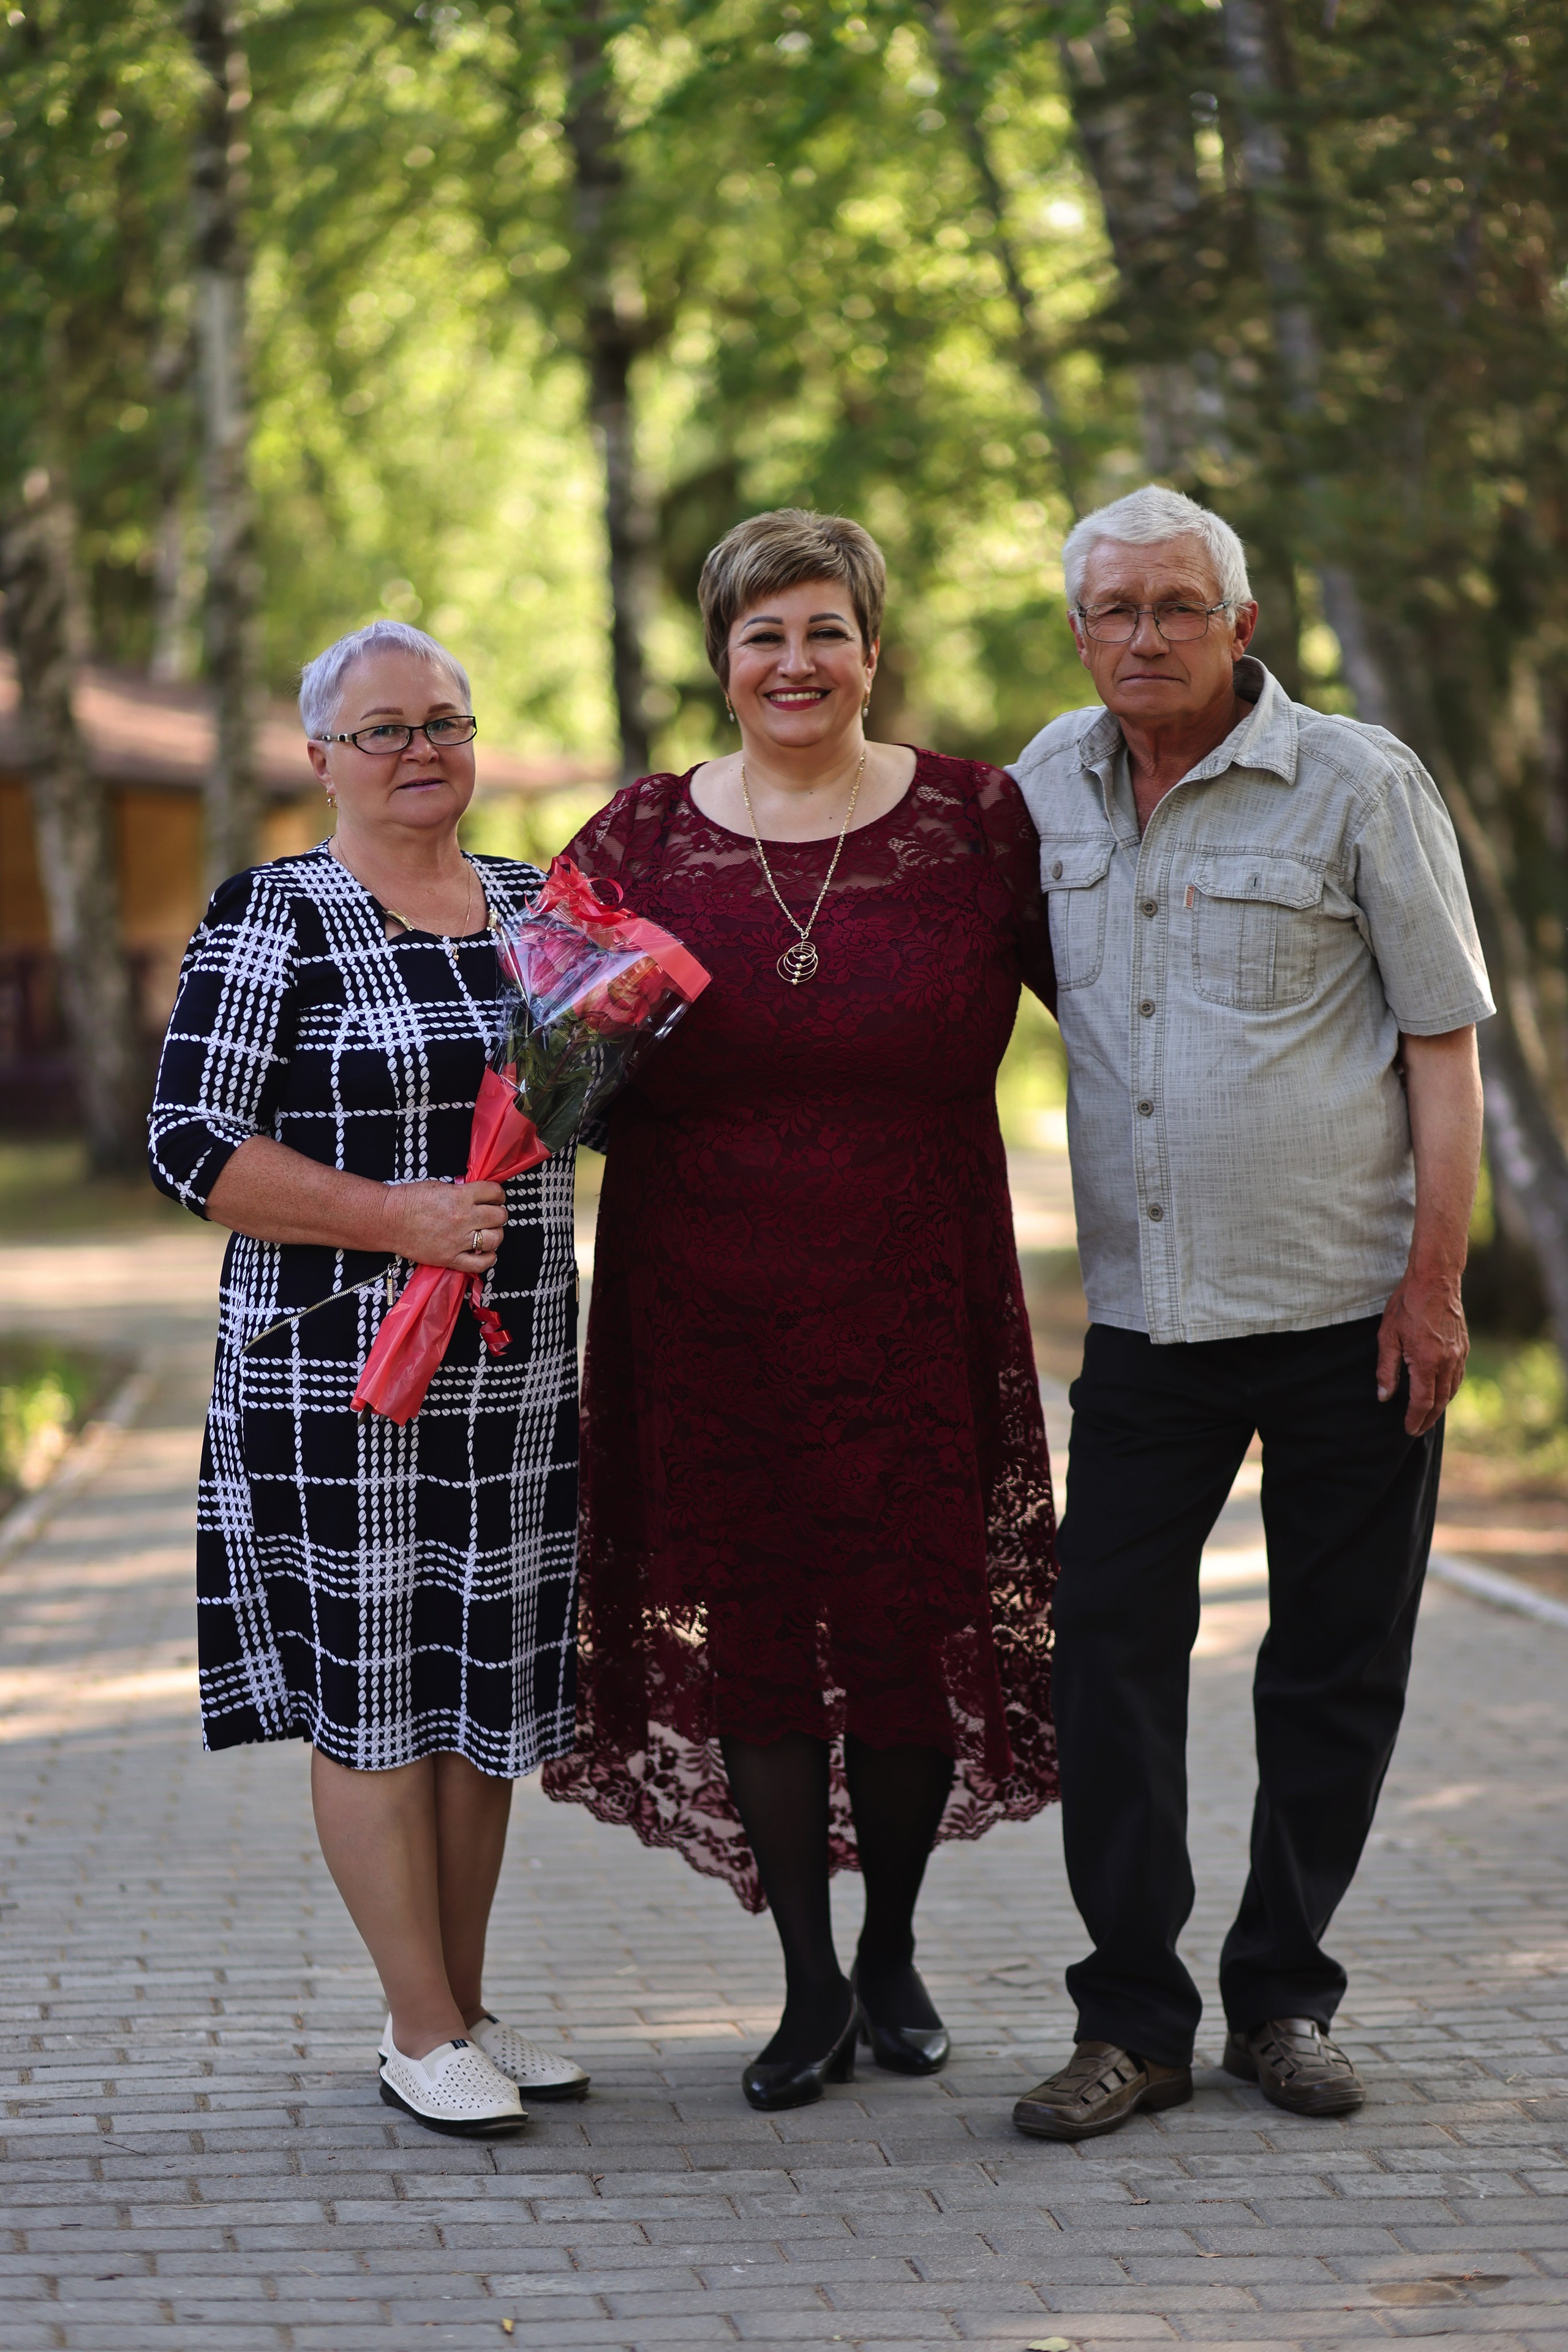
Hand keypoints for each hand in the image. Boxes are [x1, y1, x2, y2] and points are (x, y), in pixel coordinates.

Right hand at [382, 1179, 506, 1273]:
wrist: (387, 1220)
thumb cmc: (408, 1200)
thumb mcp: (440, 1186)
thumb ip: (462, 1192)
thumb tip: (477, 1196)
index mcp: (460, 1196)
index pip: (494, 1192)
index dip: (497, 1194)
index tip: (494, 1197)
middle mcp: (463, 1218)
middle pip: (499, 1216)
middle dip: (498, 1213)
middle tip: (491, 1214)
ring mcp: (458, 1240)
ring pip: (495, 1239)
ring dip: (496, 1235)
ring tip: (488, 1232)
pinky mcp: (450, 1258)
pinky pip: (481, 1263)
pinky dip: (489, 1258)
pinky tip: (485, 1252)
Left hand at [1375, 1263, 1468, 1435]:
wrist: (1435, 1279)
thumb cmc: (1407, 1305)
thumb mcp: (1387, 1336)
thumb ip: (1386, 1369)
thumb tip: (1384, 1397)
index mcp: (1427, 1361)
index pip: (1422, 1401)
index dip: (1414, 1419)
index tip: (1407, 1430)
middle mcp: (1447, 1361)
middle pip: (1440, 1401)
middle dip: (1427, 1419)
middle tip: (1416, 1430)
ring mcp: (1459, 1354)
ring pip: (1452, 1390)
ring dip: (1440, 1407)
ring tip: (1428, 1417)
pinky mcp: (1463, 1346)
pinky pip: (1458, 1376)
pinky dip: (1450, 1390)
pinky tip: (1441, 1392)